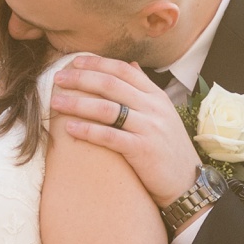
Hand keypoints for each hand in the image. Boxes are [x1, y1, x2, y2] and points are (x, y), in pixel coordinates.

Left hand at [49, 55, 200, 208]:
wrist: (187, 181)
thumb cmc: (168, 148)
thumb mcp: (162, 113)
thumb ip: (144, 90)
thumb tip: (131, 65)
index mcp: (156, 96)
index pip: (123, 70)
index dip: (97, 63)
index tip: (74, 62)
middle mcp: (153, 107)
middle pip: (110, 84)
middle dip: (81, 79)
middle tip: (57, 79)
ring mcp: (149, 128)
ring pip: (106, 108)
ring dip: (78, 103)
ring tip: (56, 103)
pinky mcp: (142, 150)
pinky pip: (109, 136)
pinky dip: (87, 130)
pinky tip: (69, 128)